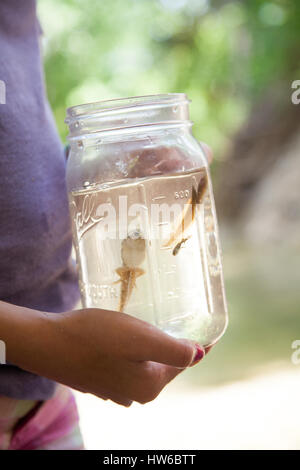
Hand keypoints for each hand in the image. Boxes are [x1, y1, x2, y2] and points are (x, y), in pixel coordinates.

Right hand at [27, 308, 203, 406]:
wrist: (47, 343)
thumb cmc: (95, 337)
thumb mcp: (141, 339)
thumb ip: (174, 350)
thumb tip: (198, 354)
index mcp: (150, 385)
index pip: (184, 362)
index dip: (199, 345)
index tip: (209, 332)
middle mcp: (135, 393)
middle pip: (165, 365)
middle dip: (173, 346)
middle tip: (179, 322)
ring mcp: (115, 389)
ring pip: (145, 364)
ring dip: (151, 348)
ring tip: (154, 326)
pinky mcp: (99, 379)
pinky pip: (127, 364)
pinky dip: (133, 351)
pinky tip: (126, 336)